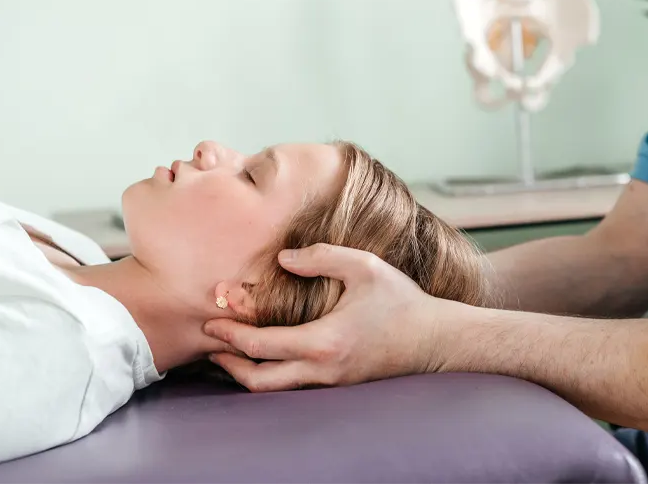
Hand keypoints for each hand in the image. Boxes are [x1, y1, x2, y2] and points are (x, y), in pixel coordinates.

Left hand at [203, 244, 451, 391]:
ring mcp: (331, 382)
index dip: (231, 333)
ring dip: (246, 372)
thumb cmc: (402, 302)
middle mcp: (323, 370)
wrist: (437, 340)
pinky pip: (293, 386)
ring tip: (227, 352)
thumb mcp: (364, 267)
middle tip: (209, 345)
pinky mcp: (339, 384)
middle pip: (259, 381)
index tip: (210, 320)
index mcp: (324, 342)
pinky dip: (270, 374)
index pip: (262, 344)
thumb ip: (321, 257)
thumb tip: (283, 259)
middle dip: (228, 363)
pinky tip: (263, 358)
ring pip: (274, 389)